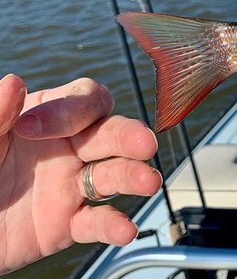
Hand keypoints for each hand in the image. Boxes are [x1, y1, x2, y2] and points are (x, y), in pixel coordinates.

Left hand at [0, 75, 161, 273]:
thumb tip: (14, 82)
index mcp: (50, 118)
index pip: (84, 101)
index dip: (68, 111)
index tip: (27, 129)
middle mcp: (71, 148)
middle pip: (113, 132)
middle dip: (130, 136)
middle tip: (143, 143)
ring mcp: (73, 185)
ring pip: (115, 175)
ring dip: (134, 176)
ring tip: (147, 182)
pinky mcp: (69, 224)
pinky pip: (98, 222)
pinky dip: (115, 225)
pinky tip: (125, 229)